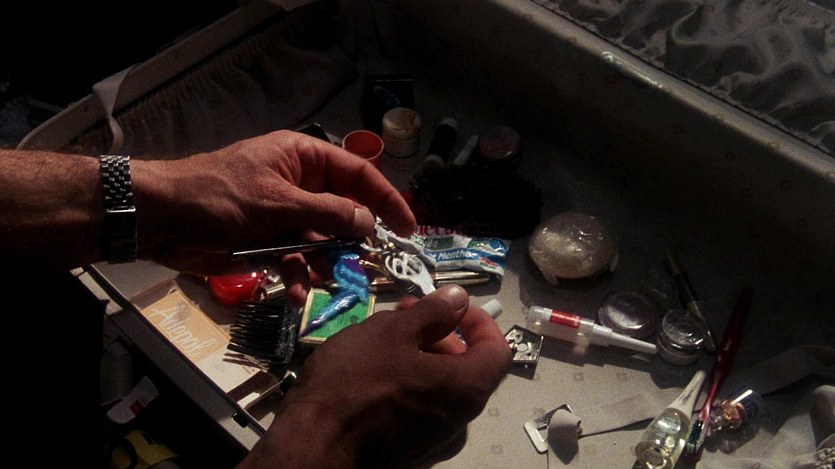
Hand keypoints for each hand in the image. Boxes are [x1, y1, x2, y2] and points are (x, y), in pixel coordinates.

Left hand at [133, 130, 415, 303]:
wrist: (162, 220)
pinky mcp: (270, 243)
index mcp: (304, 159)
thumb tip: (369, 222)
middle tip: (372, 264)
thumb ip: (327, 213)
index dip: (386, 199)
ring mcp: (286, 216)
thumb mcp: (277, 202)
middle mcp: (300, 185)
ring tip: (330, 280)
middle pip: (344, 211)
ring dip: (328, 262)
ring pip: (323, 241)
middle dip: (356, 239)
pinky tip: (299, 292)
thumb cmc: (219, 196)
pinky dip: (300, 276)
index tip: (407, 227)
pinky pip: (297, 260)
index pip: (358, 174)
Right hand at [238, 285, 511, 467]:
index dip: (478, 321)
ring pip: (440, 387)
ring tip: (381, 341)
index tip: (449, 306)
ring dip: (420, 357)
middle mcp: (460, 419)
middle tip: (403, 315)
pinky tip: (372, 375)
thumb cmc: (354, 382)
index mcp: (465, 388)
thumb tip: (460, 298)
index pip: (497, 350)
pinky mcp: (411, 450)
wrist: (313, 444)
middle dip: (440, 334)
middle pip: (468, 367)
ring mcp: (436, 439)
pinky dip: (408, 384)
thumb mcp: (391, 332)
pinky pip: (421, 408)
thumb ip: (432, 312)